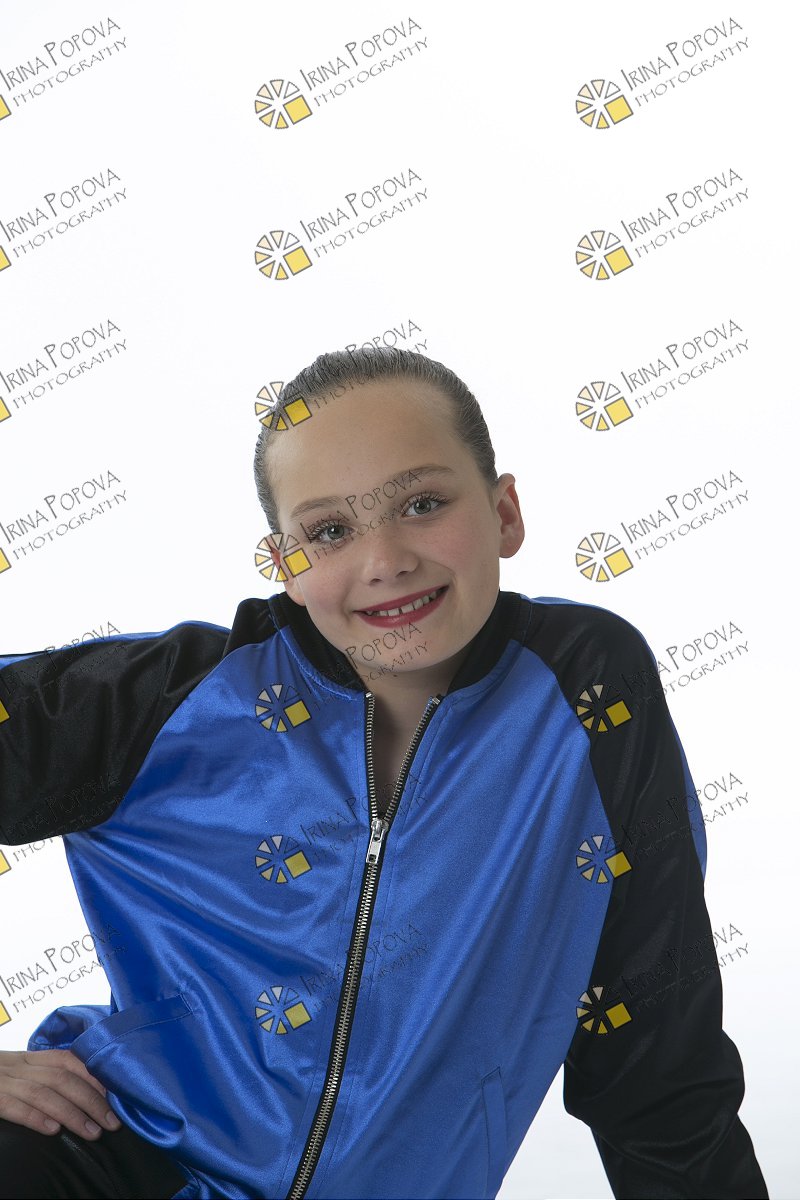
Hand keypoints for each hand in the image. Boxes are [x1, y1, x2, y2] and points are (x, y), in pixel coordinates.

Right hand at [0, 1049, 122, 1138]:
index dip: (94, 1077)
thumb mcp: (17, 1071)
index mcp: (29, 1058)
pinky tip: (52, 1131)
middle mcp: (19, 1065)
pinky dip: (34, 1116)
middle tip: (113, 1123)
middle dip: (91, 1100)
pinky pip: (13, 1105)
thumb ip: (43, 1077)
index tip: (115, 1096)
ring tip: (92, 1132)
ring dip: (72, 1112)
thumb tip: (82, 1097)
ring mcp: (3, 1080)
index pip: (69, 1061)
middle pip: (62, 1078)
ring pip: (44, 1091)